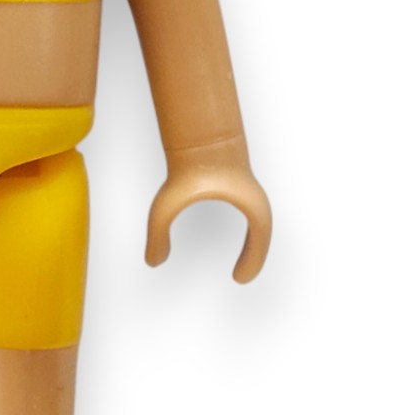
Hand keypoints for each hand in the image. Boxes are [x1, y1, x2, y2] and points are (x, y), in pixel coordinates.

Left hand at [145, 137, 271, 281]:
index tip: (237, 279)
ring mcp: (248, 191)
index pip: (260, 238)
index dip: (252, 261)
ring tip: (240, 264)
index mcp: (248, 203)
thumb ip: (157, 233)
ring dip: (252, 245)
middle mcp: (253, 198)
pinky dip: (246, 232)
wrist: (197, 134)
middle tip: (238, 277)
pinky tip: (233, 238)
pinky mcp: (239, 186)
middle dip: (253, 256)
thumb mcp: (167, 205)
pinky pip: (249, 216)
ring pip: (259, 225)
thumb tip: (152, 262)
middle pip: (263, 234)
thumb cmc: (186, 167)